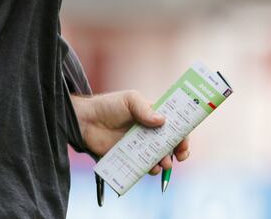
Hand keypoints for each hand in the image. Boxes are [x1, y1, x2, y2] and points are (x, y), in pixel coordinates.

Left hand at [70, 90, 190, 174]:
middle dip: (179, 150)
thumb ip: (145, 109)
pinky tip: (151, 168)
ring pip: (159, 156)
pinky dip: (150, 169)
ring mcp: (140, 145)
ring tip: (164, 163)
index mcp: (153, 115)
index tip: (185, 141)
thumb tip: (163, 120)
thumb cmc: (108, 105)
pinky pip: (144, 167)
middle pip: (170, 142)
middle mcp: (149, 131)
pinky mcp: (129, 158)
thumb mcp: (129, 100)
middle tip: (180, 155)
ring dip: (166, 161)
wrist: (85, 121)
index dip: (183, 132)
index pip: (174, 124)